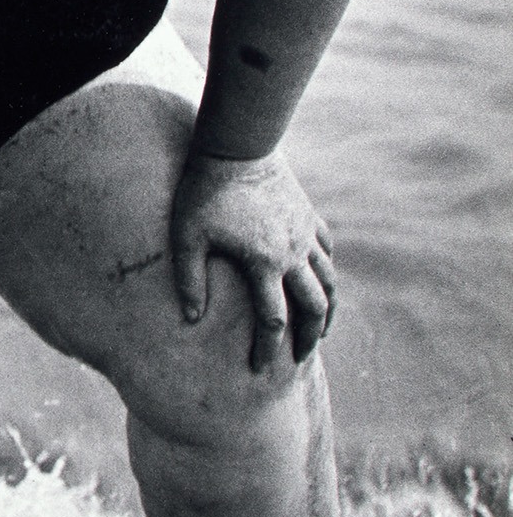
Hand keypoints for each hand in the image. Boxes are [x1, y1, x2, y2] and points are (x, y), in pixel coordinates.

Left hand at [170, 147, 335, 373]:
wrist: (235, 147)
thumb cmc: (204, 192)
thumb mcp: (188, 237)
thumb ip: (189, 279)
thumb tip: (192, 319)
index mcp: (264, 263)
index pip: (272, 321)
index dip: (267, 350)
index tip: (260, 370)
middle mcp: (293, 253)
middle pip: (313, 307)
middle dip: (309, 337)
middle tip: (300, 358)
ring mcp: (305, 233)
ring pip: (328, 281)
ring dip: (327, 308)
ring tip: (321, 328)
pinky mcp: (308, 215)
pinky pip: (327, 249)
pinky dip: (327, 269)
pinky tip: (321, 280)